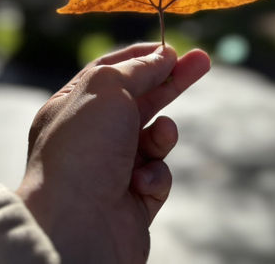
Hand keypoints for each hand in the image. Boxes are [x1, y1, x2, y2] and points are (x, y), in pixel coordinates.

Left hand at [16, 42, 209, 263]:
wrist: (77, 227)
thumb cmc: (83, 149)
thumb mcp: (108, 87)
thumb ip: (138, 68)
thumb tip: (162, 55)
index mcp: (71, 106)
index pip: (111, 71)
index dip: (142, 57)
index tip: (172, 48)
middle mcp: (89, 136)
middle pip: (140, 99)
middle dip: (172, 81)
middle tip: (203, 61)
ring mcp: (110, 170)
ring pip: (154, 139)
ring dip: (163, 135)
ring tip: (159, 138)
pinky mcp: (131, 202)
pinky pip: (158, 177)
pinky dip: (156, 176)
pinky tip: (141, 184)